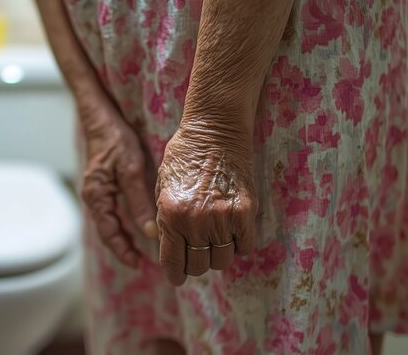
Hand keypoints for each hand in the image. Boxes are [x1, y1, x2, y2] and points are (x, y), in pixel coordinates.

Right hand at [79, 96, 157, 267]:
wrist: (101, 117)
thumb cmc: (115, 139)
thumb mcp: (131, 170)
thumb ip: (139, 202)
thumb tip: (148, 232)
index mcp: (97, 197)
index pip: (109, 233)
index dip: (123, 251)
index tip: (139, 264)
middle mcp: (93, 198)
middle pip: (107, 232)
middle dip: (124, 248)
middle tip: (143, 262)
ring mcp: (97, 193)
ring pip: (110, 223)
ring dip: (124, 238)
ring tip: (142, 251)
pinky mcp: (103, 186)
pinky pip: (112, 212)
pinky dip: (123, 223)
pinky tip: (137, 227)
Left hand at [155, 125, 257, 284]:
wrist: (214, 130)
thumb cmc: (184, 155)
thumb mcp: (162, 187)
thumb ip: (165, 219)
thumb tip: (170, 247)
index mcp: (170, 214)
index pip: (172, 260)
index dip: (175, 274)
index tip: (177, 277)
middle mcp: (195, 220)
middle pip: (198, 265)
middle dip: (195, 264)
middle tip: (197, 256)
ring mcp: (222, 217)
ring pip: (222, 259)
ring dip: (218, 255)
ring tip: (215, 242)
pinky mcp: (245, 211)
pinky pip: (245, 246)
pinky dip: (239, 245)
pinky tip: (233, 235)